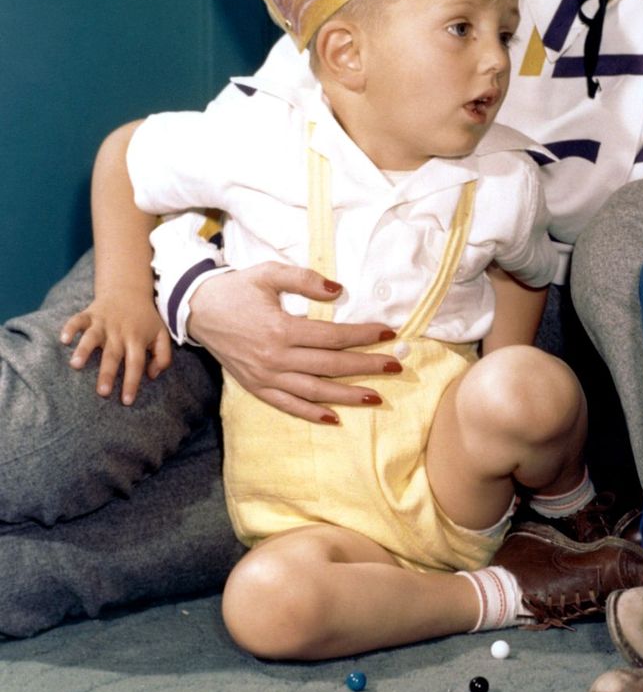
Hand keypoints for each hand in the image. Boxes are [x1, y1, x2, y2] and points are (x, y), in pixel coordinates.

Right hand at [61, 291, 172, 405]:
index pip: (136, 363)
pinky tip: (64, 340)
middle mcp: (120, 332)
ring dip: (84, 349)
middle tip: (102, 392)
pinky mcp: (89, 314)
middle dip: (107, 373)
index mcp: (137, 339)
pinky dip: (70, 328)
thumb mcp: (161, 334)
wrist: (129, 290)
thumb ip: (163, 356)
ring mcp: (103, 323)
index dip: (132, 382)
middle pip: (113, 354)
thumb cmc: (145, 318)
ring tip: (75, 365)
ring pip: (92, 337)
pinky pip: (78, 320)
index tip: (126, 401)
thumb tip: (152, 375)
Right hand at [188, 263, 401, 423]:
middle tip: (396, 367)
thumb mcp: (269, 273)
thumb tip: (339, 291)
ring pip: (313, 391)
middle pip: (329, 365)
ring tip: (375, 397)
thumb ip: (305, 279)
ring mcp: (264, 376)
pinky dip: (310, 414)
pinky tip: (334, 418)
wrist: (197, 309)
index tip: (389, 333)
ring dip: (346, 396)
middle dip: (366, 366)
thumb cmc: (238, 289)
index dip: (363, 335)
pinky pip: (287, 404)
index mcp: (280, 328)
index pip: (332, 336)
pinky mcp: (255, 386)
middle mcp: (275, 357)